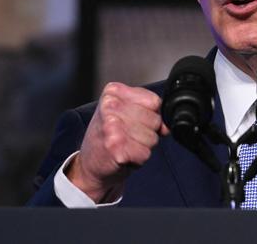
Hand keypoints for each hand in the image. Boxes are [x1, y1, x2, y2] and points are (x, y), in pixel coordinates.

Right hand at [67, 82, 168, 202]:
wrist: (89, 164)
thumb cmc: (108, 136)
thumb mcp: (124, 113)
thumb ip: (148, 111)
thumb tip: (167, 124)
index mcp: (113, 92)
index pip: (154, 101)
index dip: (150, 115)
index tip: (132, 121)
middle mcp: (110, 106)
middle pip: (155, 119)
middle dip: (148, 132)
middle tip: (127, 136)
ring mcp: (112, 126)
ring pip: (153, 138)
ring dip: (143, 147)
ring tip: (125, 146)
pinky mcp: (115, 147)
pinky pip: (145, 154)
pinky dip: (138, 160)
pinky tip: (123, 156)